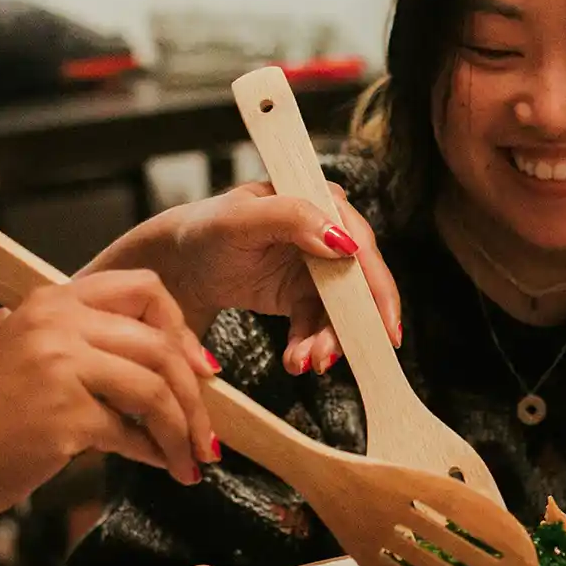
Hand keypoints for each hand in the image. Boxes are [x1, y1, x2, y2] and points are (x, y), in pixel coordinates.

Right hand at [0, 274, 218, 523]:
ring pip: (156, 389)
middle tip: (206, 431)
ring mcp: (61, 366)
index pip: (142, 289)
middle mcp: (56, 323)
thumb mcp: (8, 349)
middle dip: (196, 393)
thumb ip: (62, 339)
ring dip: (184, 430)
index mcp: (50, 301)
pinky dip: (156, 453)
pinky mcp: (65, 415)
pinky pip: (133, 433)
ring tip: (190, 460)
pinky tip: (163, 467)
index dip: (181, 330)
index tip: (199, 368)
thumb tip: (133, 359)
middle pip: (160, 344)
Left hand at [90, 185, 402, 380]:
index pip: (361, 244)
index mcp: (320, 202)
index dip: (378, 286)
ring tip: (305, 364)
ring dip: (326, 342)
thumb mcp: (240, 218)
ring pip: (339, 311)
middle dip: (351, 325)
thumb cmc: (206, 228)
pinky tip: (295, 361)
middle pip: (358, 284)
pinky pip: (316, 327)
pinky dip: (308, 346)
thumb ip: (291, 218)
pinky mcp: (302, 296)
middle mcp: (327, 233)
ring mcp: (317, 268)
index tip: (385, 325)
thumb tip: (342, 241)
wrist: (181, 263)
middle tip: (334, 356)